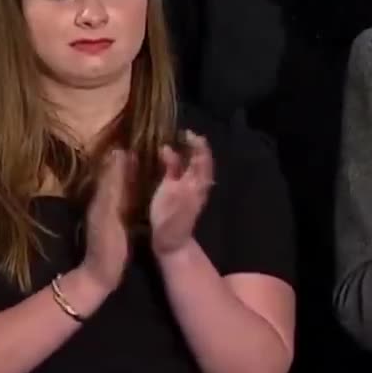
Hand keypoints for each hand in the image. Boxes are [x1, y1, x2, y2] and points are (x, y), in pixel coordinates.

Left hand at [81, 149, 132, 293]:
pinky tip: (142, 186)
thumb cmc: (107, 246)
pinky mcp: (116, 222)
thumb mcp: (110, 213)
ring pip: (120, 185)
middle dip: (126, 161)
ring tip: (145, 160)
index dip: (121, 156)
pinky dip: (132, 187)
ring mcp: (110, 212)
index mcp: (102, 197)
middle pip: (115, 175)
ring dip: (130, 172)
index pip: (111, 168)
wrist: (101, 276)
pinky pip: (125, 197)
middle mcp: (104, 201)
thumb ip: (114, 186)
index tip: (134, 140)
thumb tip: (119, 155)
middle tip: (144, 146)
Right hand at [149, 131, 214, 255]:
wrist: (173, 240)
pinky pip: (197, 175)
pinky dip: (193, 165)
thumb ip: (171, 168)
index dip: (196, 143)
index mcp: (197, 180)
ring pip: (202, 168)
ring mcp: (199, 191)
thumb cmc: (168, 215)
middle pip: (204, 161)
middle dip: (198, 147)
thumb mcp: (167, 189)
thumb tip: (169, 148)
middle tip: (186, 136)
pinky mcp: (194, 197)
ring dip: (196, 155)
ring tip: (185, 145)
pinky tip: (183, 163)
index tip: (186, 132)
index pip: (201, 156)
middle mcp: (202, 184)